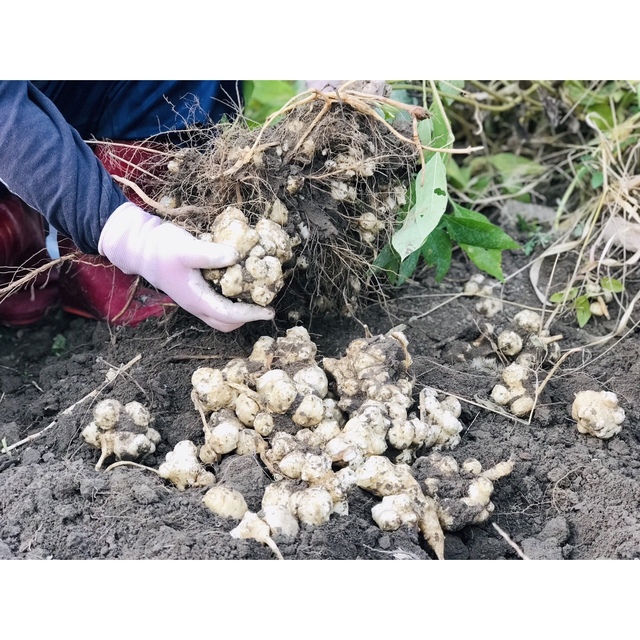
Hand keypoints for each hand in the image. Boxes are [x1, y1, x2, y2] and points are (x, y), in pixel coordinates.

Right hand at [98, 203, 274, 331]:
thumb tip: (236, 257)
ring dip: (238, 310)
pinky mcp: (192, 289)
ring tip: (255, 295)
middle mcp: (195, 304)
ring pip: (219, 315)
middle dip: (246, 318)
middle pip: (225, 323)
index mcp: (196, 300)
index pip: (229, 316)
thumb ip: (210, 255)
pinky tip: (239, 282)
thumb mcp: (186, 248)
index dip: (251, 315)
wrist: (138, 245)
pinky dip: (230, 299)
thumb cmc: (160, 248)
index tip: (269, 311)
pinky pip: (215, 303)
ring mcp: (193, 299)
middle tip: (264, 306)